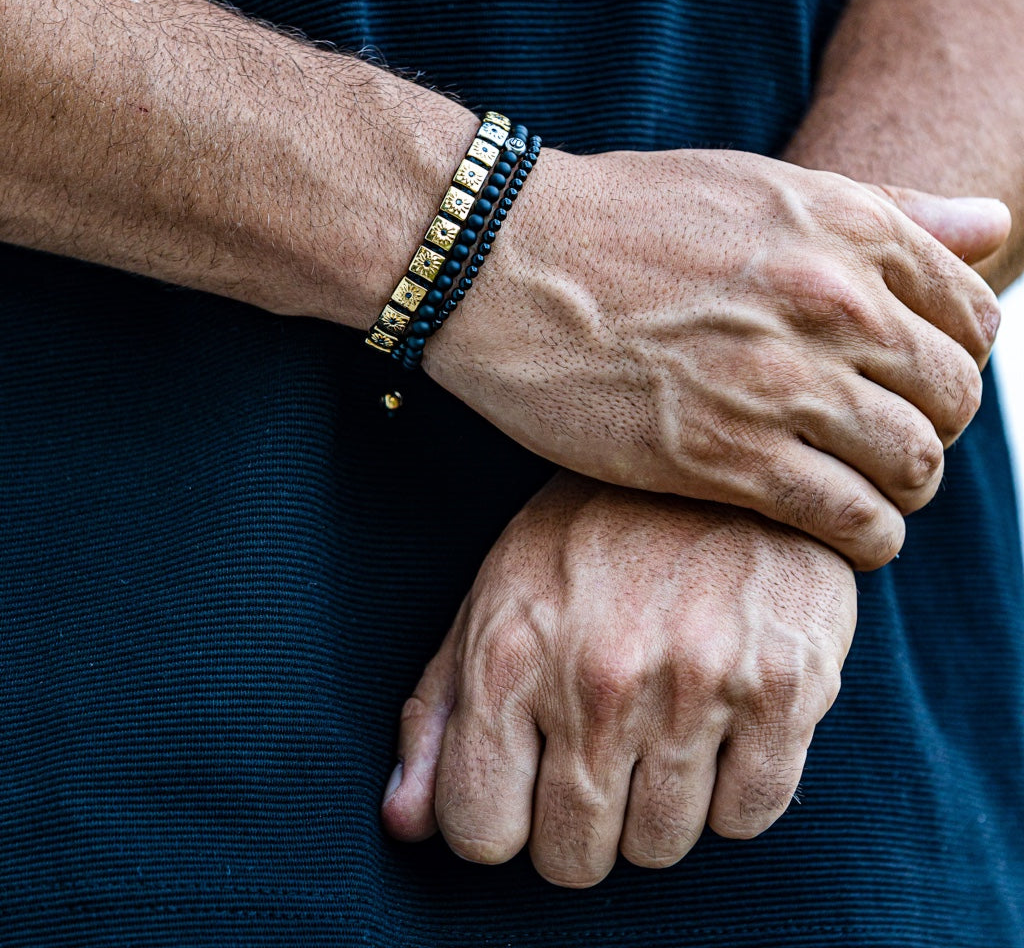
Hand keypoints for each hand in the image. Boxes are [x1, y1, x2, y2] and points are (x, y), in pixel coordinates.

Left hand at [381, 472, 855, 887]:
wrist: (713, 460)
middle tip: (599, 756)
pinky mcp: (783, 687)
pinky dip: (730, 791)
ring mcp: (695, 685)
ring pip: (662, 847)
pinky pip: (747, 817)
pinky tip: (719, 725)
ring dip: (655, 807)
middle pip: (573, 859)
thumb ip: (439, 713)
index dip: (500, 822)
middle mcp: (598, 679)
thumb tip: (401, 824)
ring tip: (660, 727)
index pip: (480, 832)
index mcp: (510, 656)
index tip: (525, 789)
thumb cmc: (589, 534)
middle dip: (579, 824)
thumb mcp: (493, 598)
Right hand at [426, 149, 1007, 567]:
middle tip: (889, 451)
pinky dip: (866, 539)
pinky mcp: (721, 455)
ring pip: (910, 465)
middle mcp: (829, 303)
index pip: (973, 320)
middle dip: (933, 433)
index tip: (911, 390)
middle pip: (952, 399)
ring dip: (903, 492)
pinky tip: (844, 538)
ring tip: (869, 498)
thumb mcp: (758, 186)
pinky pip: (847, 518)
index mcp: (845, 229)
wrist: (501, 263)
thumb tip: (994, 224)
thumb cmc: (620, 220)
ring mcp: (778, 382)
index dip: (955, 365)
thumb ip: (884, 208)